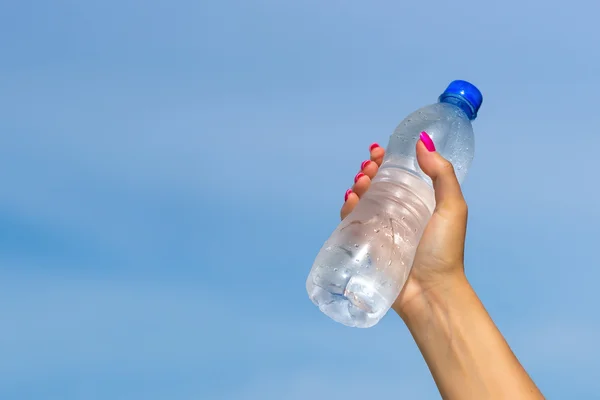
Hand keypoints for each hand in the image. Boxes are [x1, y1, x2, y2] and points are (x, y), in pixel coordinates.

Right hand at [341, 138, 467, 317]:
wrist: (431, 293)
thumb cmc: (444, 251)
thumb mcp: (453, 207)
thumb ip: (442, 174)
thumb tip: (423, 141)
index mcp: (418, 202)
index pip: (398, 175)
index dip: (386, 160)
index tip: (378, 152)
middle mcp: (398, 213)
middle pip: (376, 185)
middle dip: (368, 171)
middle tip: (368, 168)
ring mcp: (380, 229)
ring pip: (362, 200)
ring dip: (358, 186)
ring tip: (361, 182)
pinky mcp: (366, 245)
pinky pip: (351, 222)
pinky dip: (348, 208)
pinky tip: (351, 200)